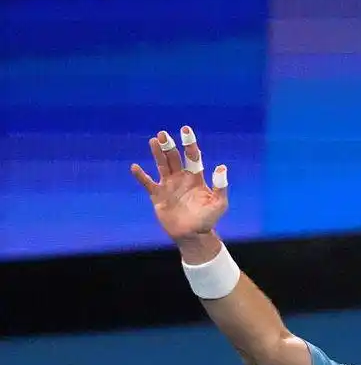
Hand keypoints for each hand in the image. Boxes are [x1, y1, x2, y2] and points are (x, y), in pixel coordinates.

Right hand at [131, 127, 228, 241]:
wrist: (192, 235)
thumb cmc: (208, 219)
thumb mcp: (219, 203)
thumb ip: (220, 186)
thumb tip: (221, 166)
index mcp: (196, 178)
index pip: (192, 156)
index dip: (189, 143)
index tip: (185, 129)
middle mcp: (181, 178)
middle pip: (174, 158)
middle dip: (169, 146)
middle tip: (163, 134)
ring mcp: (168, 186)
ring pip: (162, 165)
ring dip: (157, 154)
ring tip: (154, 140)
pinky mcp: (157, 196)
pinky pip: (147, 183)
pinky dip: (141, 176)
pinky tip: (135, 167)